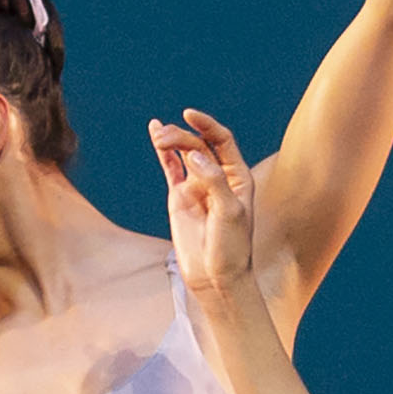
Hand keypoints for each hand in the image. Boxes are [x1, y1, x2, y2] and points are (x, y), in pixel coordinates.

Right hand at [149, 111, 259, 292]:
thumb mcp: (229, 213)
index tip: (190, 115)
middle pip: (199, 145)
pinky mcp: (181, 199)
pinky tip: (155, 133)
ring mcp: (198, 187)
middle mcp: (218, 178)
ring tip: (158, 134)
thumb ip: (214, 182)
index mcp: (237, 177)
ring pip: (184, 154)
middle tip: (164, 138)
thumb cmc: (232, 248)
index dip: (207, 125)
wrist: (217, 278)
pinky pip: (171, 169)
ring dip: (171, 141)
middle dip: (182, 137)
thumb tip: (196, 155)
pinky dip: (164, 153)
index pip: (222, 141)